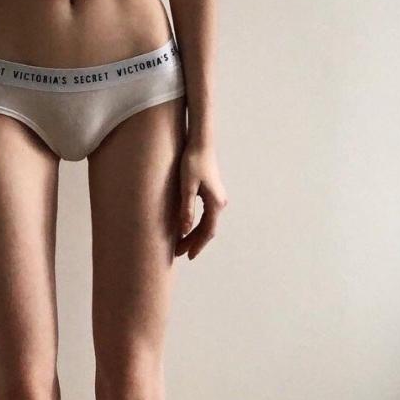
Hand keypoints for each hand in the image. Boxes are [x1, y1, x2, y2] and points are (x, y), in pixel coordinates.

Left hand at [175, 142, 227, 259]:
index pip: (207, 231)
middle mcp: (220, 202)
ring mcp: (218, 198)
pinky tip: (186, 226)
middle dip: (194, 242)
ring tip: (180, 243)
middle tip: (179, 253)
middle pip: (208, 229)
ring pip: (207, 222)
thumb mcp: (187, 186)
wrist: (201, 143)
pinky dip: (197, 223)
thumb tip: (184, 230)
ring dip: (195, 233)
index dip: (197, 245)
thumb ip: (187, 208)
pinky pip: (206, 214)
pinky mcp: (213, 193)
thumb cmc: (193, 162)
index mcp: (215, 203)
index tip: (188, 256)